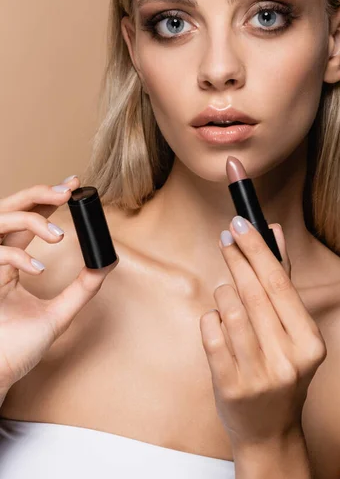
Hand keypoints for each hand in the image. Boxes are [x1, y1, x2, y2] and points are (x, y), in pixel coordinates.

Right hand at [0, 177, 118, 394]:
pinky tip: (38, 269)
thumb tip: (106, 265)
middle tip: (67, 191)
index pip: (27, 220)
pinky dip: (19, 256)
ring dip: (32, 221)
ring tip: (58, 237)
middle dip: (38, 194)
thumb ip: (81, 289)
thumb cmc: (19, 348)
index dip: (47, 200)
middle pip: (9, 208)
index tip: (73, 188)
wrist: (0, 375)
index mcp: (10, 263)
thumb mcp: (59, 313)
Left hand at [199, 216, 326, 450]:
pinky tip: (217, 318)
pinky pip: (210, 333)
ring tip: (227, 291)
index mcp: (309, 342)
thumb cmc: (280, 370)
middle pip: (254, 292)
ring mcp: (258, 374)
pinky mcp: (229, 385)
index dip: (257, 248)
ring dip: (224, 291)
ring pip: (229, 309)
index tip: (241, 223)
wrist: (268, 429)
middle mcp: (288, 359)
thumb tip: (274, 230)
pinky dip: (211, 317)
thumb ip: (283, 279)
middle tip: (226, 236)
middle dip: (237, 258)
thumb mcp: (292, 330)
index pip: (279, 282)